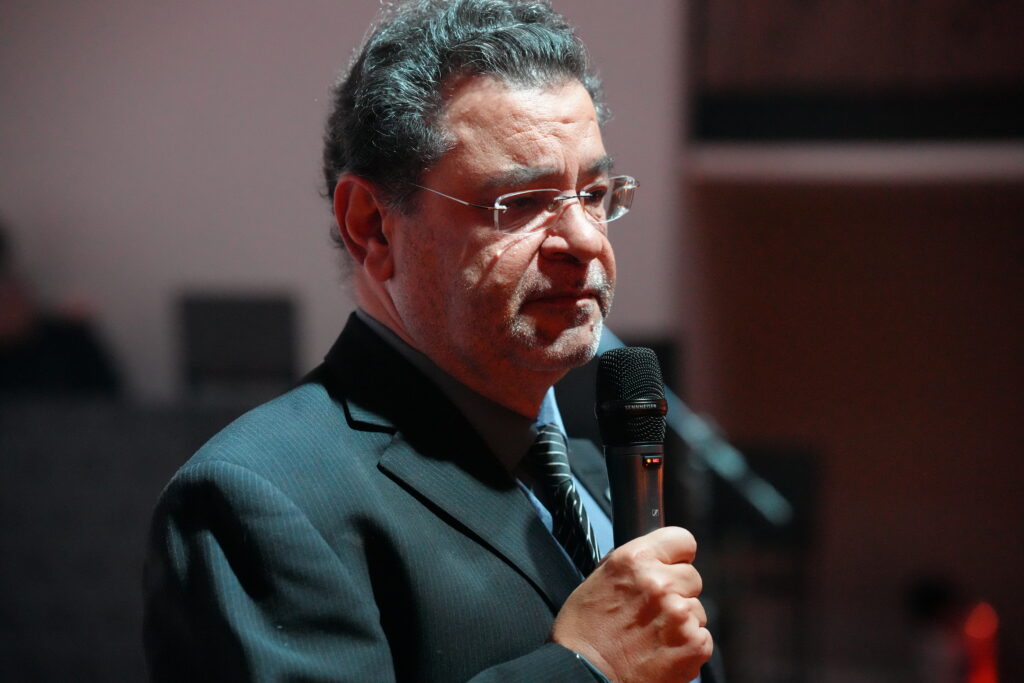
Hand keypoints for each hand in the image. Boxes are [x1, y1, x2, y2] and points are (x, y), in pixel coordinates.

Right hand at [551, 526, 711, 681]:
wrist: (584, 674)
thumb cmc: (584, 631)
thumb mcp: (601, 578)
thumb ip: (635, 563)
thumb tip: (657, 556)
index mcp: (635, 559)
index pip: (682, 540)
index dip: (677, 556)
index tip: (672, 566)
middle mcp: (660, 582)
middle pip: (692, 577)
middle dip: (678, 591)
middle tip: (653, 611)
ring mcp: (680, 614)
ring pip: (697, 609)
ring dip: (681, 621)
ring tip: (652, 635)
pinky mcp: (694, 644)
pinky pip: (702, 637)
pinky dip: (687, 646)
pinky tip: (661, 651)